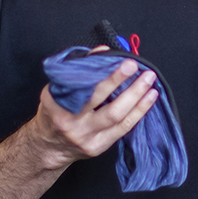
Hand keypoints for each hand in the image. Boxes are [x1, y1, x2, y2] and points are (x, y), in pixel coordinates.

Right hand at [27, 60, 157, 168]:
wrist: (48, 146)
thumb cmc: (53, 112)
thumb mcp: (56, 89)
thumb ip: (79, 70)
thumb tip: (103, 51)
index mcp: (58, 105)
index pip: (85, 88)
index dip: (107, 75)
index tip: (122, 60)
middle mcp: (73, 123)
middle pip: (102, 103)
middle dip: (123, 83)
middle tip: (137, 67)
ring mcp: (87, 137)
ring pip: (117, 117)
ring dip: (137, 98)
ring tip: (149, 82)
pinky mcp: (99, 147)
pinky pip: (123, 129)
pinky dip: (138, 112)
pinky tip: (148, 99)